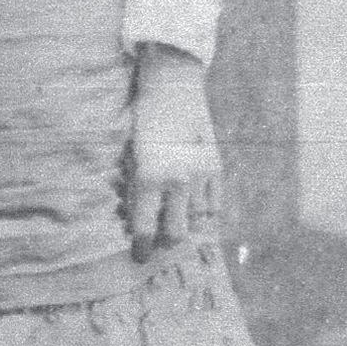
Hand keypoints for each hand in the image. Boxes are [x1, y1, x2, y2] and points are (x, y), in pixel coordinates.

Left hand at [129, 48, 220, 259]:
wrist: (173, 87)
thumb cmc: (142, 120)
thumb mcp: (130, 156)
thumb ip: (135, 189)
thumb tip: (135, 219)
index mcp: (150, 178)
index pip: (146, 228)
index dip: (141, 248)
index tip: (138, 258)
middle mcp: (178, 181)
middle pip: (176, 233)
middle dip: (165, 244)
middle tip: (158, 245)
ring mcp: (201, 175)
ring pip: (198, 221)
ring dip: (187, 228)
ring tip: (176, 229)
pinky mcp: (216, 166)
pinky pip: (215, 203)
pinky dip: (205, 213)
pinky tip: (195, 212)